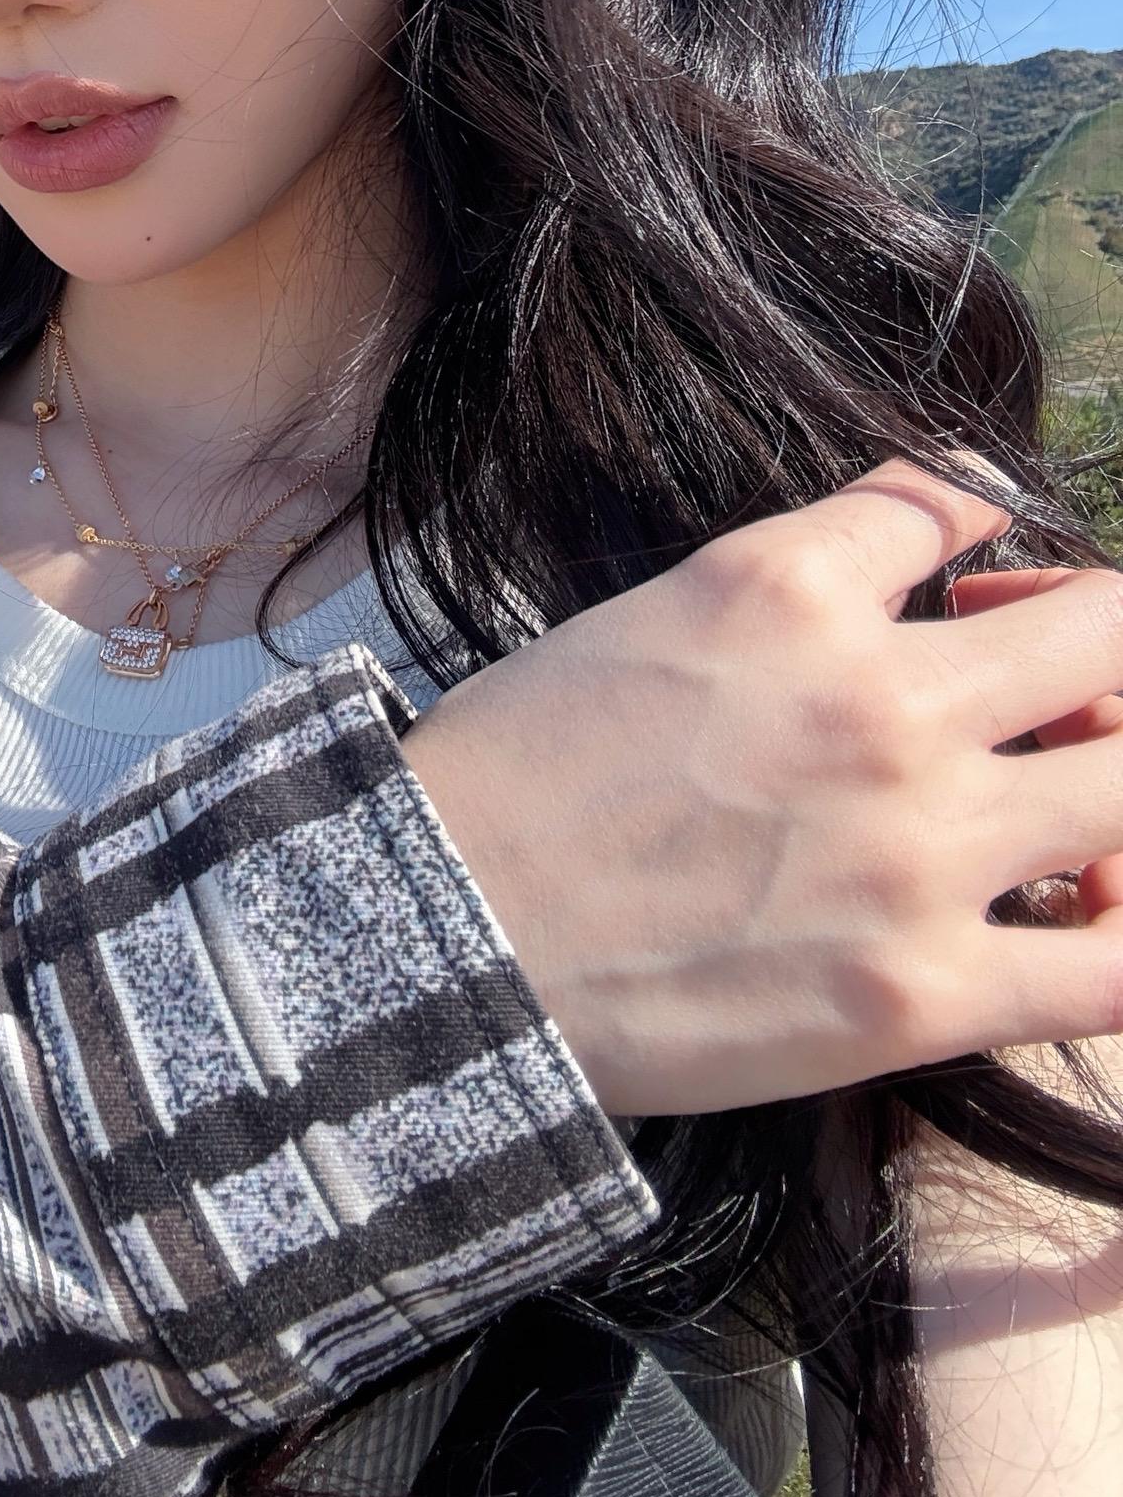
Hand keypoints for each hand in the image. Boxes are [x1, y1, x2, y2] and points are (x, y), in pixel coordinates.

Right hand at [398, 462, 1122, 1114]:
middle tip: (1047, 697)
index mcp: (790, 585)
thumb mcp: (652, 610)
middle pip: (1108, 631)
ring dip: (1115, 779)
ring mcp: (916, 851)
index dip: (990, 540)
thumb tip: (925, 538)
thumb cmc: (518, 772)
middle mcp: (879, 700)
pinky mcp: (921, 994)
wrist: (441, 936)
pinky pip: (1116, 971)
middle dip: (1095, 648)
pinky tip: (1088, 926)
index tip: (979, 585)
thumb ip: (799, 571)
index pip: (963, 502)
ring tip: (1075, 820)